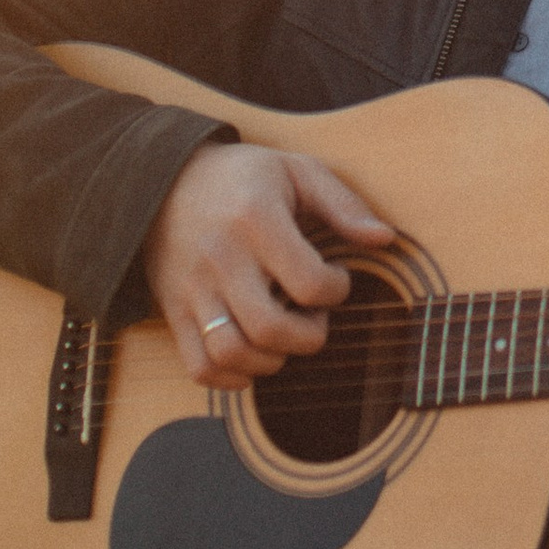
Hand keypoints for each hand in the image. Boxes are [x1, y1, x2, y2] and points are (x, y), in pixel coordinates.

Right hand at [142, 143, 394, 388]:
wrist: (163, 180)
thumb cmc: (243, 177)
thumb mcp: (296, 170)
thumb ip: (344, 204)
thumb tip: (385, 239)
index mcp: (256, 220)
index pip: (308, 282)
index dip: (337, 289)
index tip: (335, 276)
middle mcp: (221, 259)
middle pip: (270, 328)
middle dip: (309, 336)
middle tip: (314, 315)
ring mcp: (193, 289)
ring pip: (232, 353)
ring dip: (271, 361)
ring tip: (283, 336)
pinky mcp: (174, 311)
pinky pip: (200, 367)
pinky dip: (230, 378)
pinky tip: (253, 357)